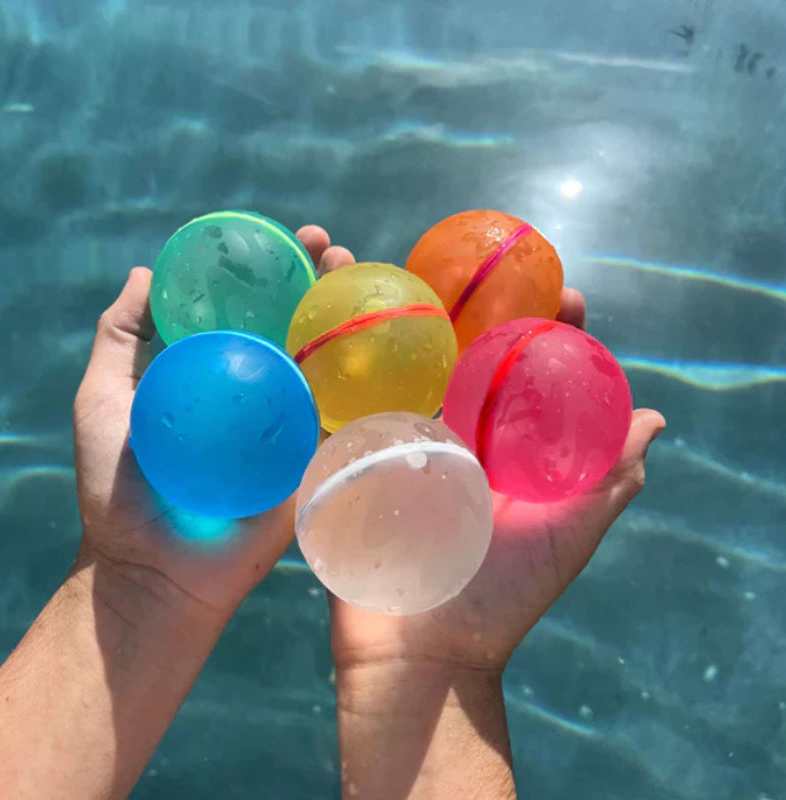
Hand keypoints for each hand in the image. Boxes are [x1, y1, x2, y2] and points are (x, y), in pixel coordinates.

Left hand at [72, 225, 353, 622]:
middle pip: (296, 325)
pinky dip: (371, 381)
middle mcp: (258, 392)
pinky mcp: (312, 459)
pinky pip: (345, 416)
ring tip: (362, 280)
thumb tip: (143, 273)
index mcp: (215, 374)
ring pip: (327, 361)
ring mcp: (290, 425)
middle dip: (319, 282)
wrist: (155, 568)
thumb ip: (119, 337)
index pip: (249, 310)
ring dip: (349, 317)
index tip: (286, 238)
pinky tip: (389, 345)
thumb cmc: (120, 489)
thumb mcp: (103, 400)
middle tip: (333, 250)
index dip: (270, 271)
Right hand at [316, 257, 664, 672]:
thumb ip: (607, 480)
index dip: (544, 332)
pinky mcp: (345, 460)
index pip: (523, 374)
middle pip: (452, 354)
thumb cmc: (499, 602)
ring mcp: (392, 443)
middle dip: (454, 301)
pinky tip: (313, 308)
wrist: (419, 659)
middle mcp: (446, 436)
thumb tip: (653, 417)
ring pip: (387, 363)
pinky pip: (332, 401)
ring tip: (359, 259)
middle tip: (461, 257)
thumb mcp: (564, 537)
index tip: (562, 294)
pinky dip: (320, 356)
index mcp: (498, 448)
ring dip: (372, 311)